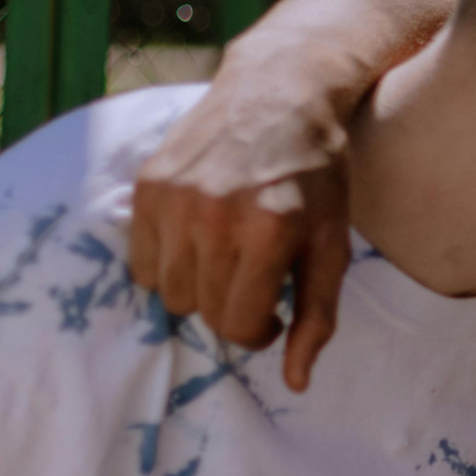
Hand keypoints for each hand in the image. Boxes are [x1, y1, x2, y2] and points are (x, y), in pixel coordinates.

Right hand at [128, 78, 352, 392]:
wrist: (281, 93)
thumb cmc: (317, 176)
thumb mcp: (334, 245)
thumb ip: (318, 316)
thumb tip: (297, 383)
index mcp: (269, 231)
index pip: (241, 325)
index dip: (262, 332)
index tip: (276, 316)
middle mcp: (215, 214)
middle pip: (204, 311)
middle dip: (233, 310)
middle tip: (256, 282)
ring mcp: (175, 197)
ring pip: (169, 293)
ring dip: (200, 289)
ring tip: (229, 259)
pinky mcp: (148, 185)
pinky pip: (141, 263)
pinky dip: (167, 264)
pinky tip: (199, 240)